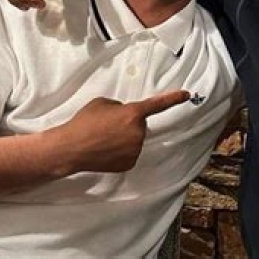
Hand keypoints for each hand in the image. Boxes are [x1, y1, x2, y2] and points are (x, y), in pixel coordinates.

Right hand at [50, 91, 189, 173]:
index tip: (187, 95)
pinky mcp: (130, 163)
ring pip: (134, 139)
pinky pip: (129, 152)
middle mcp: (138, 132)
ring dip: (124, 137)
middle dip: (127, 123)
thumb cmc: (85, 122)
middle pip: (139, 124)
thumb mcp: (103, 103)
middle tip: (107, 125)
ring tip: (103, 138)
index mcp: (133, 113)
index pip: (158, 104)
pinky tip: (106, 150)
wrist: (71, 148)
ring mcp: (135, 150)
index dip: (173, 99)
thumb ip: (120, 106)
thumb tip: (124, 113)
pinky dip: (120, 151)